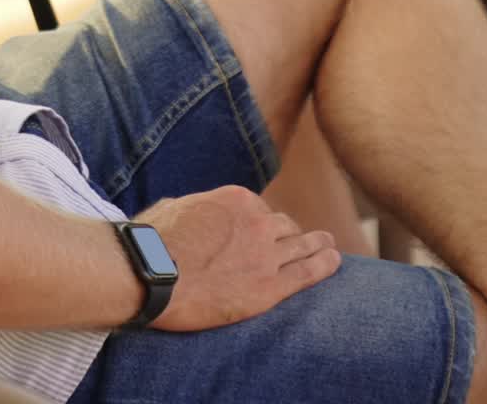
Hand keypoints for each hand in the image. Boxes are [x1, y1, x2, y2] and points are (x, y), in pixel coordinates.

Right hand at [139, 185, 340, 330]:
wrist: (152, 273)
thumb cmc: (152, 241)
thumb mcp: (172, 207)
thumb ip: (191, 206)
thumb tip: (185, 208)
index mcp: (235, 199)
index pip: (261, 210)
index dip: (261, 224)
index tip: (260, 234)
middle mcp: (257, 221)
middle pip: (284, 227)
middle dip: (290, 234)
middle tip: (299, 241)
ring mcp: (266, 254)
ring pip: (302, 245)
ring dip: (317, 244)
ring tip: (328, 246)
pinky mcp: (269, 287)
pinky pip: (307, 273)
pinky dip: (324, 266)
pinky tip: (334, 262)